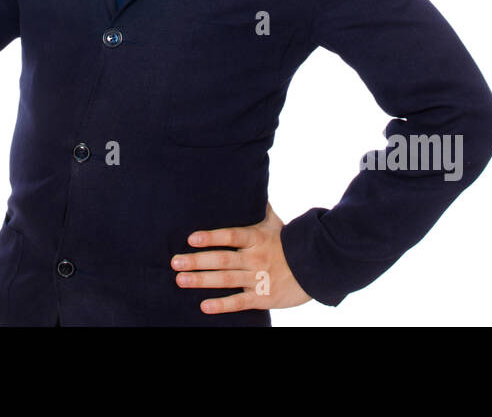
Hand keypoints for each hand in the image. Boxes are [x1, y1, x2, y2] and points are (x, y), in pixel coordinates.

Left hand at [171, 202, 312, 314]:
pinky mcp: (262, 298)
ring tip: (180, 280)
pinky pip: (239, 302)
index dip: (211, 237)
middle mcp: (256, 258)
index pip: (231, 236)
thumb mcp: (276, 224)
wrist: (316, 268)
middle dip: (197, 261)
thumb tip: (252, 184)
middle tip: (175, 261)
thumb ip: (260, 208)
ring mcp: (259, 279)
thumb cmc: (289, 243)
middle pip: (223, 259)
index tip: (191, 238)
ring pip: (226, 280)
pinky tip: (203, 306)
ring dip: (202, 280)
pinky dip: (222, 305)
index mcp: (257, 238)